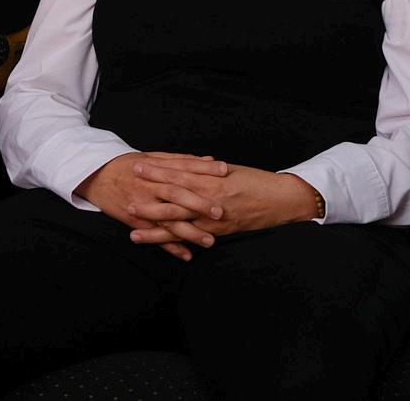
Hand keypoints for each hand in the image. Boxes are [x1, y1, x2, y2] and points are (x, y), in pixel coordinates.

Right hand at [76, 151, 219, 260]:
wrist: (96, 176)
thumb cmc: (128, 165)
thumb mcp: (152, 157)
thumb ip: (180, 160)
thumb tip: (209, 160)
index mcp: (156, 169)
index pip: (184, 167)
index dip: (204, 169)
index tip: (225, 171)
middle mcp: (150, 187)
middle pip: (177, 195)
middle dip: (199, 204)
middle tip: (220, 212)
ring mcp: (143, 206)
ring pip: (168, 220)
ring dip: (189, 232)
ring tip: (209, 240)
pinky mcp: (136, 222)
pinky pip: (155, 236)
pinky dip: (170, 246)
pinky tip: (187, 255)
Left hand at [125, 155, 320, 244]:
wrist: (282, 199)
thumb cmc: (257, 181)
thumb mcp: (230, 171)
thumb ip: (207, 172)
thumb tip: (187, 168)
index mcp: (211, 177)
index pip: (178, 173)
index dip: (157, 170)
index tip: (139, 165)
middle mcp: (210, 197)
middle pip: (173, 196)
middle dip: (149, 195)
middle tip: (127, 193)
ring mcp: (214, 217)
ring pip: (179, 219)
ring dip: (154, 221)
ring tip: (133, 222)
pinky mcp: (219, 231)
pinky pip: (193, 236)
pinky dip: (176, 241)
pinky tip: (162, 244)